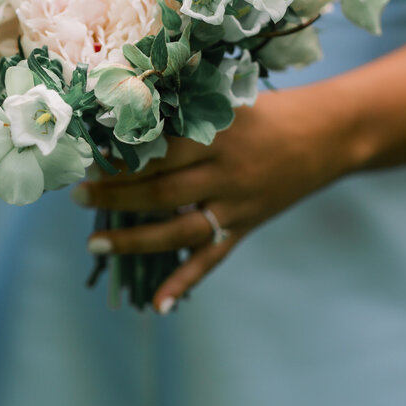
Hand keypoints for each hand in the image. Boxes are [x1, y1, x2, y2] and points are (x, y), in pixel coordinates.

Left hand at [82, 84, 356, 310]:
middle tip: (76, 196)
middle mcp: (225, 174)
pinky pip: (212, 259)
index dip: (121, 159)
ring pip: (178, 231)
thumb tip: (124, 107)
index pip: (159, 152)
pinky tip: (158, 305)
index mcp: (217, 135)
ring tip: (93, 243)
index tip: (86, 158)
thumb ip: (183, 109)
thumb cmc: (268, 110)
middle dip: (113, 196)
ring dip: (133, 241)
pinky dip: (185, 282)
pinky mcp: (246, 227)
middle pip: (160, 192)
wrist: (329, 134)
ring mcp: (236, 206)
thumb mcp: (227, 100)